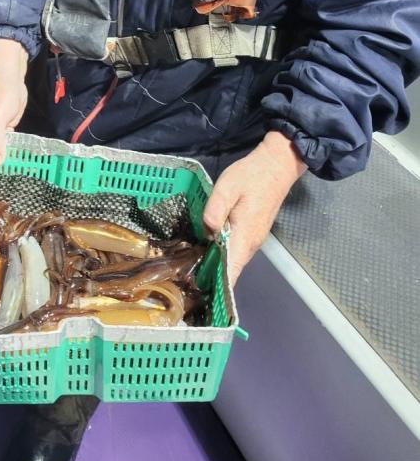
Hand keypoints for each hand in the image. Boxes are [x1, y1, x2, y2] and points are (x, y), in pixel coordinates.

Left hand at [202, 131, 306, 284]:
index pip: (231, 271)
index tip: (197, 295)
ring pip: (232, 259)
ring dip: (215, 265)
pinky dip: (221, 253)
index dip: (216, 286)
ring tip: (189, 268)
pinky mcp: (252, 231)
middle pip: (230, 269)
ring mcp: (253, 239)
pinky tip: (205, 248)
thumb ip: (214, 211)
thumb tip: (207, 233)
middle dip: (210, 277)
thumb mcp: (227, 188)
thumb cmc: (251, 177)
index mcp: (244, 237)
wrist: (276, 165)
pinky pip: (235, 249)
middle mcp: (250, 244)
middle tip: (182, 281)